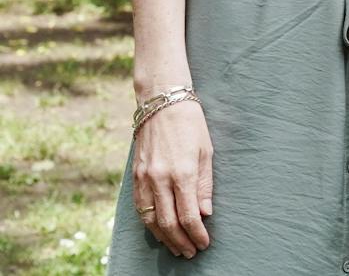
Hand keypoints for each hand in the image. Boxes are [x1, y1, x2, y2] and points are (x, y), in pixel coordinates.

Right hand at [131, 99, 212, 258]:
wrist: (161, 103)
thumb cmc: (190, 125)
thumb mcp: (206, 152)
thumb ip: (205, 185)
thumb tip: (204, 213)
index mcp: (182, 172)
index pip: (188, 215)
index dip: (196, 233)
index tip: (204, 243)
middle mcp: (160, 179)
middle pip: (168, 222)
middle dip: (180, 241)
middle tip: (191, 252)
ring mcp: (144, 179)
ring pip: (151, 219)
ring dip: (164, 237)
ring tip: (176, 247)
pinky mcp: (134, 177)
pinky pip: (140, 208)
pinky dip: (150, 224)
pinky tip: (159, 231)